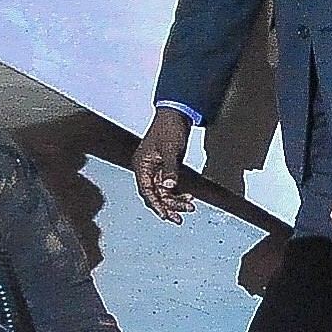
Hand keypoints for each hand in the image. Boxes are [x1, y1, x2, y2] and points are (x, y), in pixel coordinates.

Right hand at [133, 107, 195, 222]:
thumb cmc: (169, 127)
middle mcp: (146, 169)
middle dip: (168, 207)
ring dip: (175, 201)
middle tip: (179, 218)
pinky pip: (169, 186)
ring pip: (163, 192)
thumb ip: (170, 169)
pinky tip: (188, 198)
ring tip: (189, 208)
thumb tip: (169, 185)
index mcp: (142, 165)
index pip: (146, 191)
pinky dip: (178, 193)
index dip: (155, 205)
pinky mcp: (164, 168)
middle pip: (155, 195)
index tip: (165, 216)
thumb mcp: (171, 149)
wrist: (177, 114)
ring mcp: (156, 169)